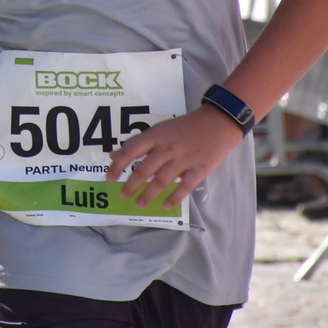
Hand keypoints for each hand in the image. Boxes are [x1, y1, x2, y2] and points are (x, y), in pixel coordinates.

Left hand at [107, 107, 243, 209]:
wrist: (217, 122)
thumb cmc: (184, 127)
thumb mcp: (158, 130)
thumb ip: (137, 144)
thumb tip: (113, 155)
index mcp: (155, 136)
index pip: (130, 151)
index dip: (118, 166)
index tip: (110, 178)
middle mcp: (166, 148)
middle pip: (144, 170)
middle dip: (131, 185)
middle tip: (123, 196)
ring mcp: (183, 160)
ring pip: (161, 181)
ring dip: (148, 195)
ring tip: (139, 204)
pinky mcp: (199, 170)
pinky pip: (184, 187)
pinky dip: (173, 198)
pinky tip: (165, 206)